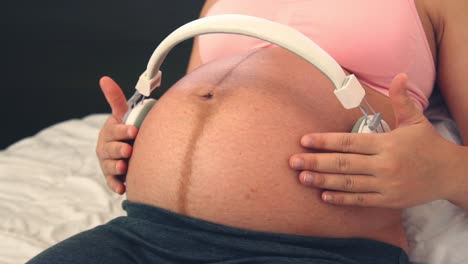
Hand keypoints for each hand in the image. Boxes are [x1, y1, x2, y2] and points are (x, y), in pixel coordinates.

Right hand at [96, 77, 137, 193]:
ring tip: (125, 167)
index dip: (122, 131)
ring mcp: (108, 163)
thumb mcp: (123, 115)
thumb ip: (115, 99)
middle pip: (109, 149)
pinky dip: (116, 185)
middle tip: (129, 150)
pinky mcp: (113, 177)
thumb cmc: (127, 130)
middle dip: (118, 149)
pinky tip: (123, 189)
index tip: (134, 130)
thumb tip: (104, 79)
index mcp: (109, 131)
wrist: (130, 150)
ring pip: (109, 166)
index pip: (112, 130)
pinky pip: (112, 183)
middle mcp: (106, 147)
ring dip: (116, 167)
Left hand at [289, 73, 459, 207]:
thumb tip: (400, 75)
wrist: (450, 174)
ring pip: (348, 183)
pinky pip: (360, 200)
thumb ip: (402, 100)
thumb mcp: (415, 120)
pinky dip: (341, 199)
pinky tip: (324, 196)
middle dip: (316, 162)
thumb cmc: (429, 145)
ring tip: (302, 178)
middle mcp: (384, 164)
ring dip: (323, 181)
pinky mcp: (388, 200)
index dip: (325, 141)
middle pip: (343, 163)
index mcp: (386, 143)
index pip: (349, 141)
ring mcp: (385, 185)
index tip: (305, 140)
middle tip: (293, 162)